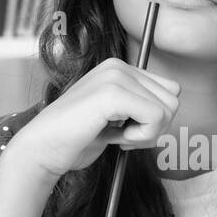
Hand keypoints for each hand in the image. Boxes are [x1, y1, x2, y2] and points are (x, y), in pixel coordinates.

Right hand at [5, 57, 180, 182]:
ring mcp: (115, 76)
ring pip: (168, 109)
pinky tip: (114, 139)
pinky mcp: (113, 93)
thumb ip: (140, 107)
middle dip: (155, 127)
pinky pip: (156, 118)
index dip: (155, 119)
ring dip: (147, 133)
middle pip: (173, 99)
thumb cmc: (76, 140)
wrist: (43, 150)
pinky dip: (141, 137)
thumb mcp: (116, 118)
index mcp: (119, 69)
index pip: (170, 90)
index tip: (128, 130)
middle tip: (123, 137)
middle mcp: (118, 66)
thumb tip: (172, 108)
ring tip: (116, 136)